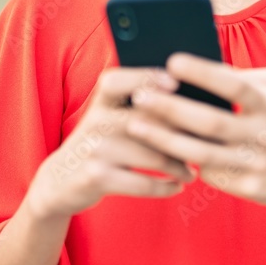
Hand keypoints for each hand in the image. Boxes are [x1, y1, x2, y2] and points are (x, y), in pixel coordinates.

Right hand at [27, 67, 196, 218]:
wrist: (59, 182)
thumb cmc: (98, 146)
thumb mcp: (104, 120)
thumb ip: (135, 108)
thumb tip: (189, 103)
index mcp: (99, 102)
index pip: (119, 80)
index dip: (146, 77)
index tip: (175, 83)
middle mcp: (95, 122)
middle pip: (148, 121)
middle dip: (182, 132)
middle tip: (206, 142)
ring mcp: (95, 150)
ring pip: (152, 155)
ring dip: (180, 166)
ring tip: (192, 171)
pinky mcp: (97, 178)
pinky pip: (143, 183)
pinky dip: (165, 187)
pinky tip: (177, 186)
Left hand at [123, 53, 265, 213]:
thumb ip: (242, 78)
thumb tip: (196, 67)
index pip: (235, 85)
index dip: (204, 73)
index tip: (171, 61)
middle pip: (212, 122)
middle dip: (172, 108)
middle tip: (139, 95)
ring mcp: (256, 164)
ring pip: (202, 153)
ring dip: (164, 139)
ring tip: (134, 123)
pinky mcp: (246, 188)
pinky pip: (207, 173)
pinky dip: (179, 160)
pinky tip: (151, 149)